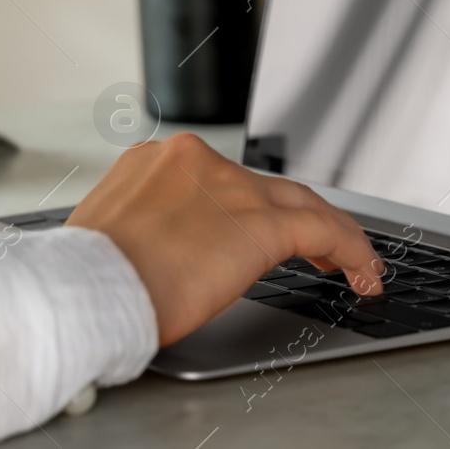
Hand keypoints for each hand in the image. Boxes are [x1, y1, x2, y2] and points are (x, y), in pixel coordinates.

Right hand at [66, 133, 384, 346]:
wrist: (88, 288)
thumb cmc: (88, 275)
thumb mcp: (109, 232)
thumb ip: (144, 226)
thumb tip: (158, 250)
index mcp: (153, 162)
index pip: (215, 180)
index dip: (242, 208)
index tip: (246, 232)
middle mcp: (193, 161)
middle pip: (262, 186)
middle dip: (291, 216)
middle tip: (316, 246)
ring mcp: (228, 187)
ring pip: (300, 202)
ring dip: (329, 234)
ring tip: (350, 262)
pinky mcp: (259, 223)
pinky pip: (323, 229)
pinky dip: (349, 249)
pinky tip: (362, 273)